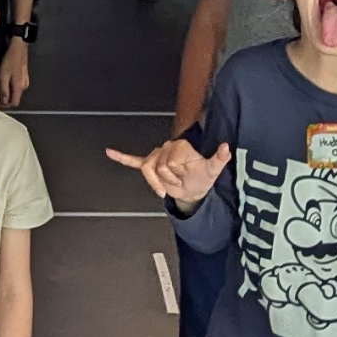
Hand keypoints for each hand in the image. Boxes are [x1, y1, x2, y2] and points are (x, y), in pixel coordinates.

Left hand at [0, 36, 30, 107]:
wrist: (18, 47)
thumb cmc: (10, 61)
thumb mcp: (4, 75)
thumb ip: (4, 89)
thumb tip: (4, 102)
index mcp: (19, 87)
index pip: (15, 103)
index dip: (6, 106)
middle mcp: (24, 86)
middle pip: (16, 98)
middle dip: (6, 100)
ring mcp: (25, 81)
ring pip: (16, 92)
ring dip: (8, 93)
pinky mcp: (24, 76)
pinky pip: (17, 87)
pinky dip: (11, 88)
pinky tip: (4, 83)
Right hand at [106, 137, 231, 207]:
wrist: (194, 190)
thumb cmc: (201, 178)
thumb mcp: (212, 170)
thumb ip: (220, 158)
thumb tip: (226, 147)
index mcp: (180, 146)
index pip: (170, 163)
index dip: (177, 175)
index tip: (186, 177)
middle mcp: (166, 147)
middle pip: (158, 168)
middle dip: (169, 180)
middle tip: (179, 182)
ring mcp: (156, 156)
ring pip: (147, 170)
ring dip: (157, 183)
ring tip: (167, 185)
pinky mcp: (148, 164)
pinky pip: (133, 161)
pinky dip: (121, 157)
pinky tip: (110, 152)